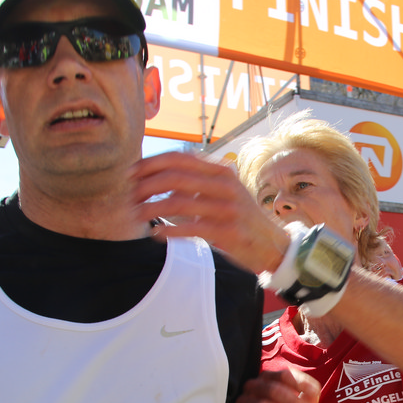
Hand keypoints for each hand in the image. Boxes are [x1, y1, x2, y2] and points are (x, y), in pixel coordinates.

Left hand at [130, 152, 288, 274]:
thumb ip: (198, 182)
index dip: (151, 163)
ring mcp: (227, 208)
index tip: (130, 173)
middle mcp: (225, 185)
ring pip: (178, 203)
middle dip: (146, 186)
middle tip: (129, 196)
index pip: (179, 158)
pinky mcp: (228, 232)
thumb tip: (160, 177)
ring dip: (152, 209)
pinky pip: (190, 229)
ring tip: (137, 215)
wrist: (273, 244)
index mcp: (221, 171)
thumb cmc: (241, 218)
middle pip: (175, 178)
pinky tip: (155, 235)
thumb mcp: (224, 191)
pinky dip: (169, 231)